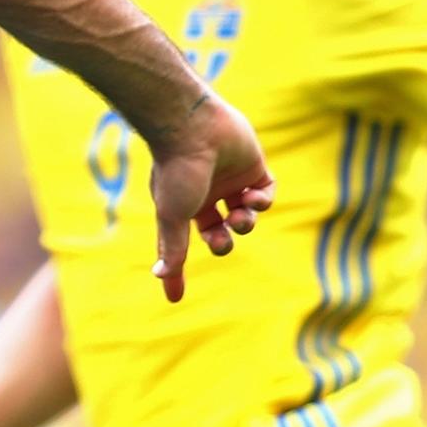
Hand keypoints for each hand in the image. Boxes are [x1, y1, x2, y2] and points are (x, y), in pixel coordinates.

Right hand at [147, 95, 269, 300]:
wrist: (193, 127)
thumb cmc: (178, 172)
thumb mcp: (173, 216)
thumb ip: (171, 248)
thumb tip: (160, 278)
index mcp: (182, 206)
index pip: (181, 245)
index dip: (177, 271)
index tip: (175, 299)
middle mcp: (205, 194)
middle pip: (219, 231)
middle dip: (223, 241)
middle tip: (222, 239)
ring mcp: (230, 180)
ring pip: (246, 215)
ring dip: (245, 222)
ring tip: (239, 216)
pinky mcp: (253, 166)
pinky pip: (265, 193)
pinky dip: (263, 201)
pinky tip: (252, 198)